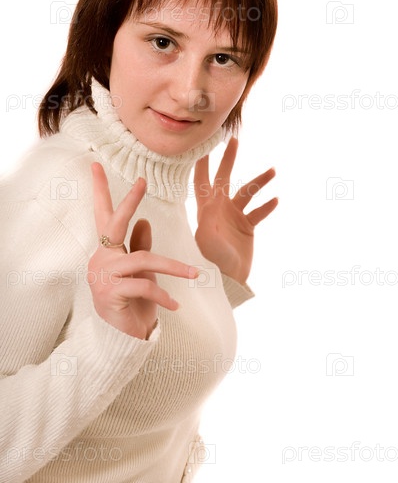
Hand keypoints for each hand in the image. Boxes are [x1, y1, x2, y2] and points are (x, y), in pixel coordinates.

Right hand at [88, 163, 197, 338]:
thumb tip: (145, 220)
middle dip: (128, 202)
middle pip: (113, 225)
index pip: (103, 216)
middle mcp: (100, 260)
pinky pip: (144, 285)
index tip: (96, 165)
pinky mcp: (111, 295)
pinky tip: (175, 305)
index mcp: (107, 252)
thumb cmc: (132, 303)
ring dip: (173, 267)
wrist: (121, 340)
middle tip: (141, 181)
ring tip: (194, 275)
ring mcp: (102, 277)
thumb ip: (140, 246)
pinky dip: (163, 294)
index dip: (101, 191)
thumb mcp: (141, 273)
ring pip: (142, 259)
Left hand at [194, 138, 277, 284]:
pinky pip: (258, 213)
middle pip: (224, 178)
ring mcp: (234, 217)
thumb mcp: (208, 242)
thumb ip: (210, 222)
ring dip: (259, 181)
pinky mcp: (246, 228)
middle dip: (228, 159)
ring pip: (247, 192)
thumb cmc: (212, 262)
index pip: (201, 181)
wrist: (227, 282)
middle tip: (234, 140)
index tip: (203, 144)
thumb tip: (213, 204)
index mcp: (206, 209)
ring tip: (273, 171)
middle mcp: (219, 209)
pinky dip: (267, 206)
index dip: (202, 163)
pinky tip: (275, 200)